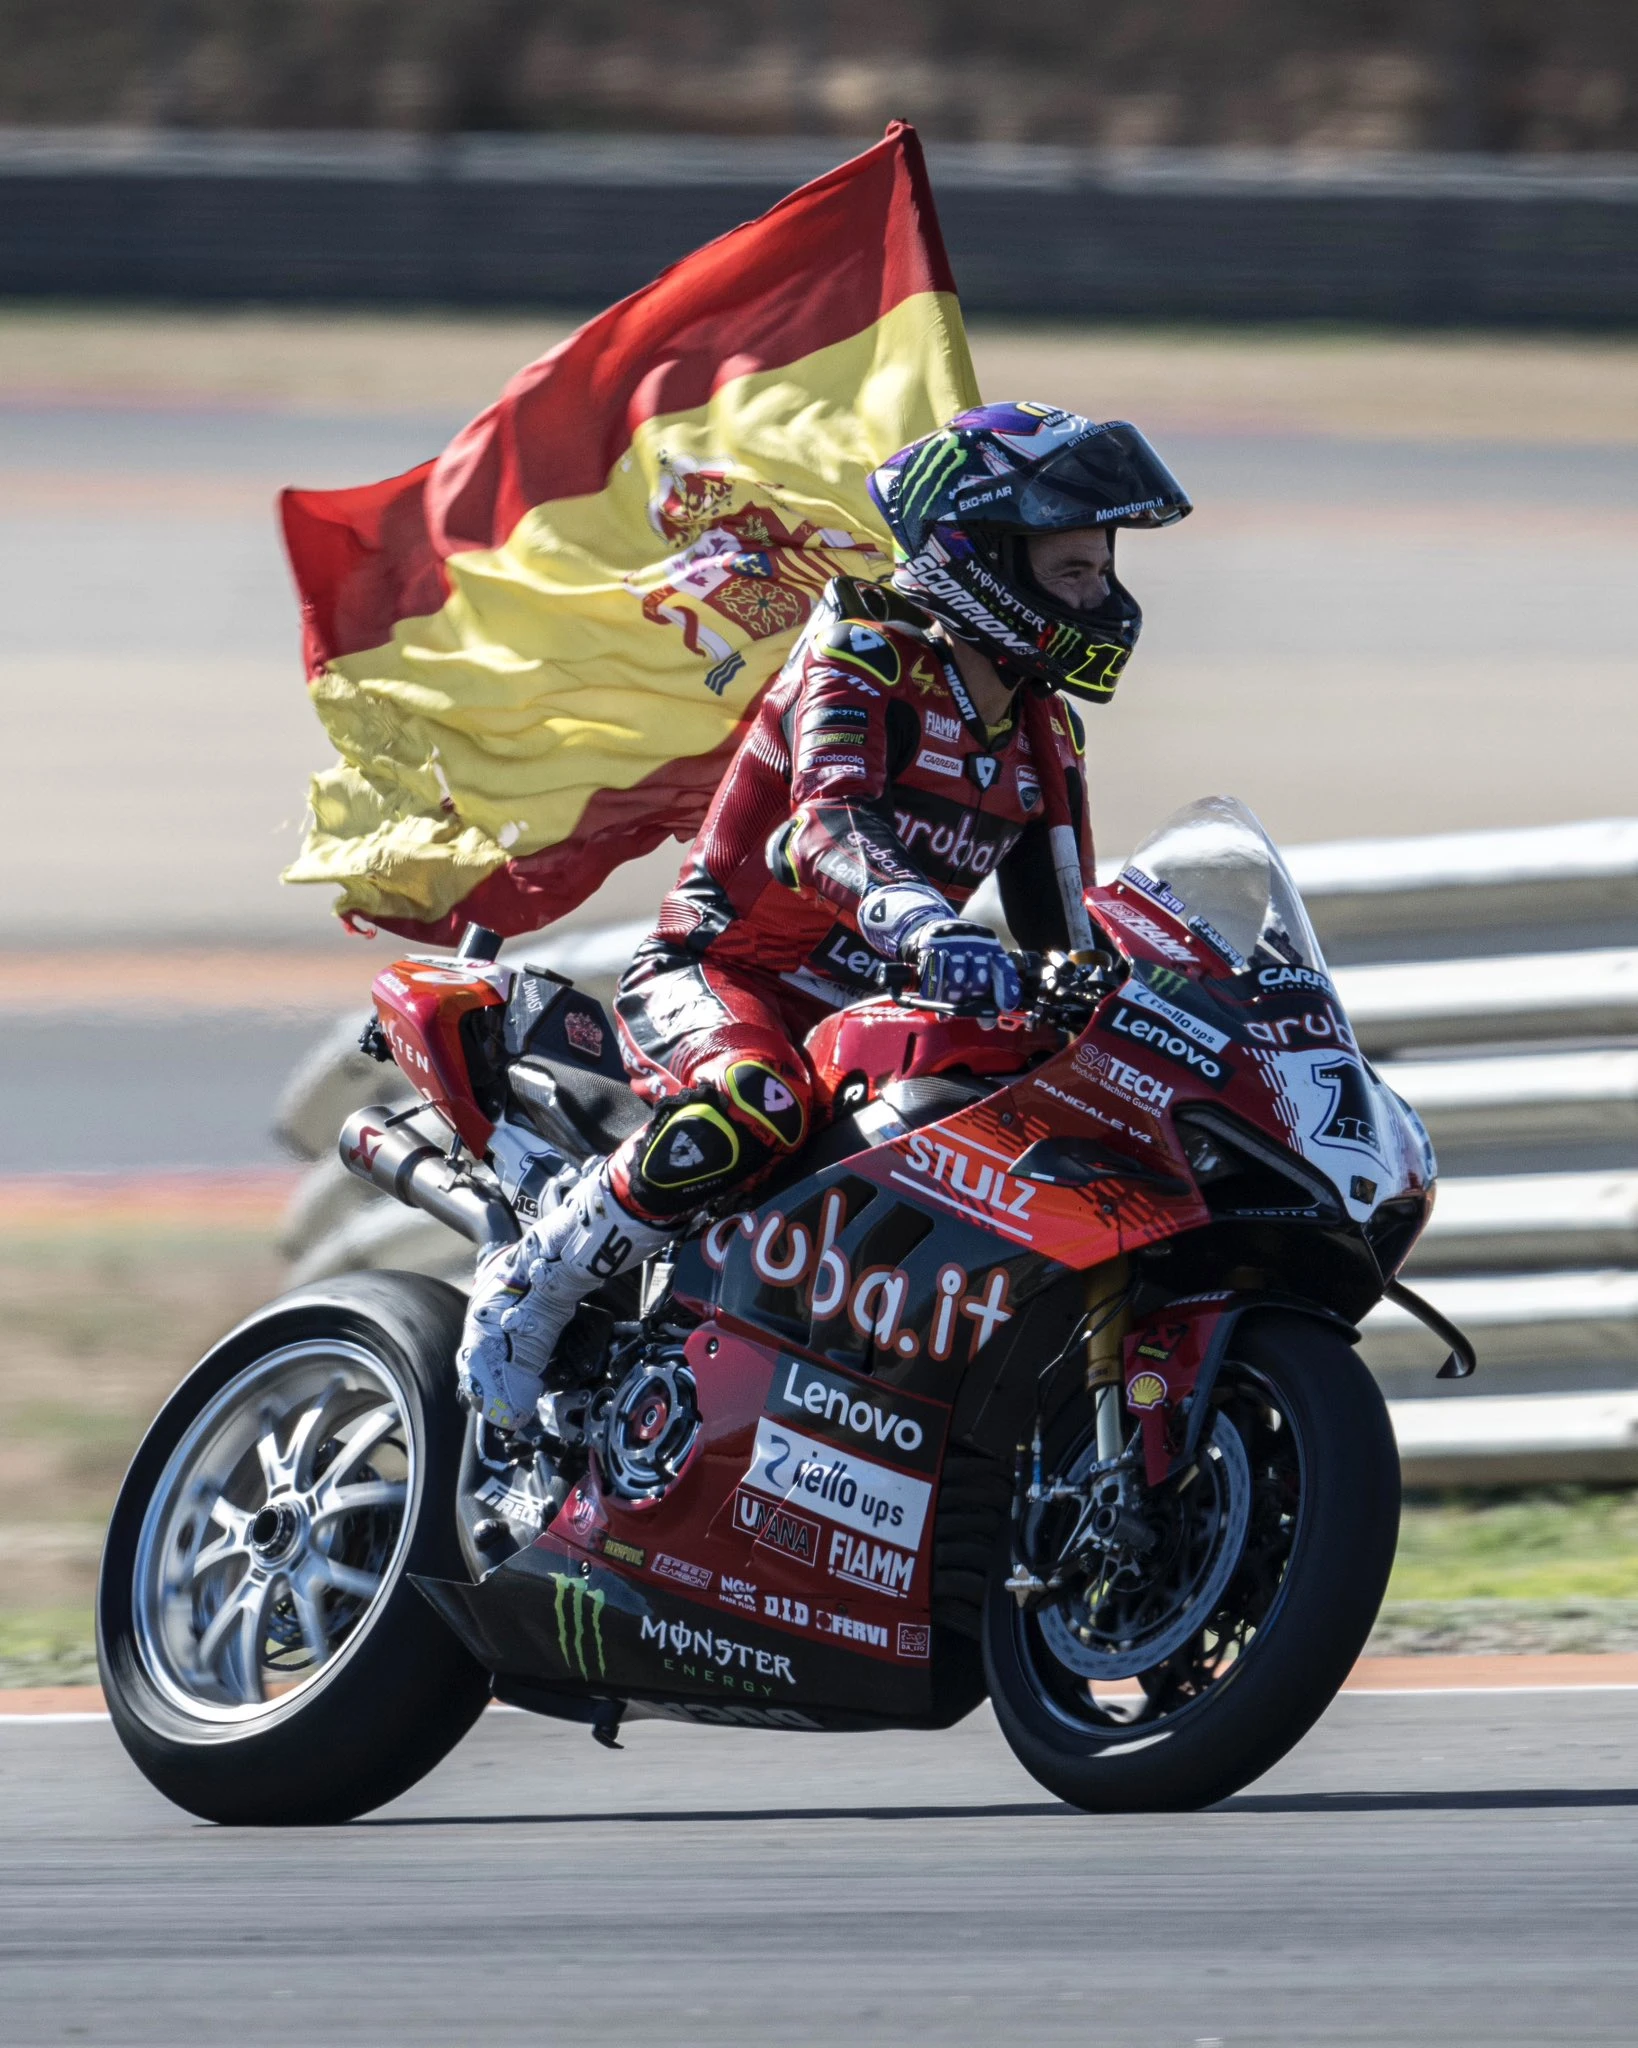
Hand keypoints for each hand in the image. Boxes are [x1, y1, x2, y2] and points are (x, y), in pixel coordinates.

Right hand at [908, 922, 1022, 1012]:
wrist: (934, 928)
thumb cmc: (961, 955)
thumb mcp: (979, 964)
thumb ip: (985, 992)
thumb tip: (987, 1023)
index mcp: (992, 947)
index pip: (1004, 969)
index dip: (1007, 990)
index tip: (1005, 1007)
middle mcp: (976, 942)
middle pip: (979, 978)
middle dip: (973, 998)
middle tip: (966, 1007)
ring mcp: (954, 942)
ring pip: (956, 976)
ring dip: (953, 995)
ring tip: (950, 1002)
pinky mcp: (932, 944)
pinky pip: (934, 972)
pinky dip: (933, 990)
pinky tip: (933, 999)